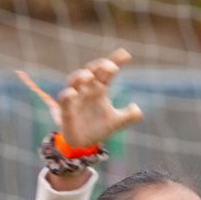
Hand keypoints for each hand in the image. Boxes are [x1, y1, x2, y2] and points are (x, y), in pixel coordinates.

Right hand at [16, 49, 145, 152]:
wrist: (83, 145)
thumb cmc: (98, 128)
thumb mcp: (116, 123)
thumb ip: (129, 116)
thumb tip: (137, 108)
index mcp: (100, 89)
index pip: (107, 72)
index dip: (115, 61)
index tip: (126, 55)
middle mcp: (87, 90)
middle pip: (91, 70)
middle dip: (99, 66)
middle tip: (111, 66)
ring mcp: (75, 98)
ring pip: (74, 80)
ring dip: (80, 76)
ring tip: (89, 76)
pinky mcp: (65, 110)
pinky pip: (63, 99)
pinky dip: (67, 95)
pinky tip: (72, 93)